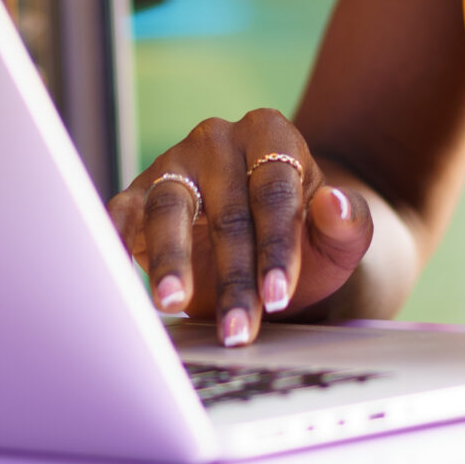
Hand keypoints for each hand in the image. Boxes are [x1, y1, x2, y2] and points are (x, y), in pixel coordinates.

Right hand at [107, 109, 372, 345]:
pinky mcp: (139, 193)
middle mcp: (218, 140)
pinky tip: (117, 274)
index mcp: (270, 134)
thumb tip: (335, 202)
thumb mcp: (339, 238)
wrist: (270, 245)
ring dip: (172, 263)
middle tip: (240, 328)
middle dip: (233, 276)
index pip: (274, 192)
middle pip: (226, 209)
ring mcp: (175, 164)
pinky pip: (123, 213)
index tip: (280, 296)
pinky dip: (115, 239)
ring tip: (172, 304)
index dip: (277, 247)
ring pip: (169, 209)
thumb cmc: (307, 238)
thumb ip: (349, 222)